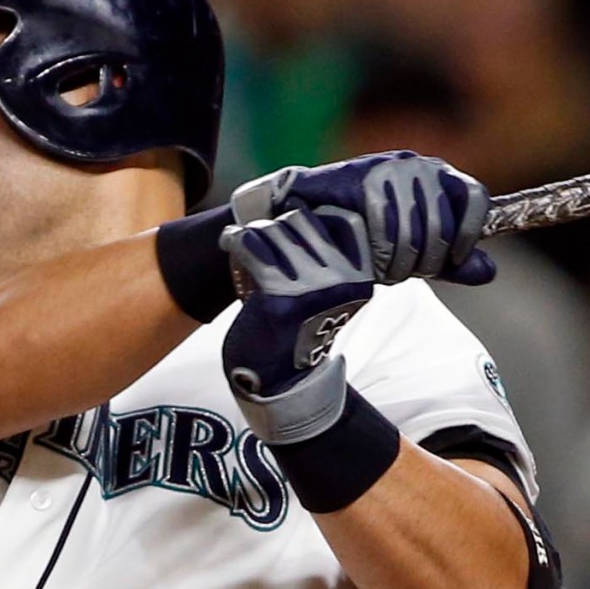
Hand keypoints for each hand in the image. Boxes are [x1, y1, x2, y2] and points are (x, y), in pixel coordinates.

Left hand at [218, 208, 372, 440]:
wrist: (282, 382)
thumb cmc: (299, 331)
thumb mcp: (325, 292)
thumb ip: (324, 257)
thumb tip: (301, 207)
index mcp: (359, 275)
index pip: (340, 219)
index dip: (311, 210)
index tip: (289, 214)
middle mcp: (341, 278)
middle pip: (303, 220)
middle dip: (277, 224)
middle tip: (262, 236)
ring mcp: (311, 286)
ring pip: (275, 230)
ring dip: (254, 232)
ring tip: (243, 241)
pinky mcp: (279, 295)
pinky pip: (253, 246)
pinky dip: (236, 240)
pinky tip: (230, 243)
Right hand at [232, 151, 494, 286]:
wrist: (310, 218)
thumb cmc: (368, 233)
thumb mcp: (417, 252)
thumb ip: (452, 262)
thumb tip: (490, 272)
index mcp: (442, 177)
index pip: (475, 197)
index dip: (469, 234)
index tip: (453, 260)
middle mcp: (420, 165)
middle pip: (441, 224)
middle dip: (424, 261)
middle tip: (404, 275)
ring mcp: (390, 167)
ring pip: (413, 228)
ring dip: (399, 262)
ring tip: (383, 271)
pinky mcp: (360, 175)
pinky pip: (382, 221)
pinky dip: (378, 250)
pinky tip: (368, 259)